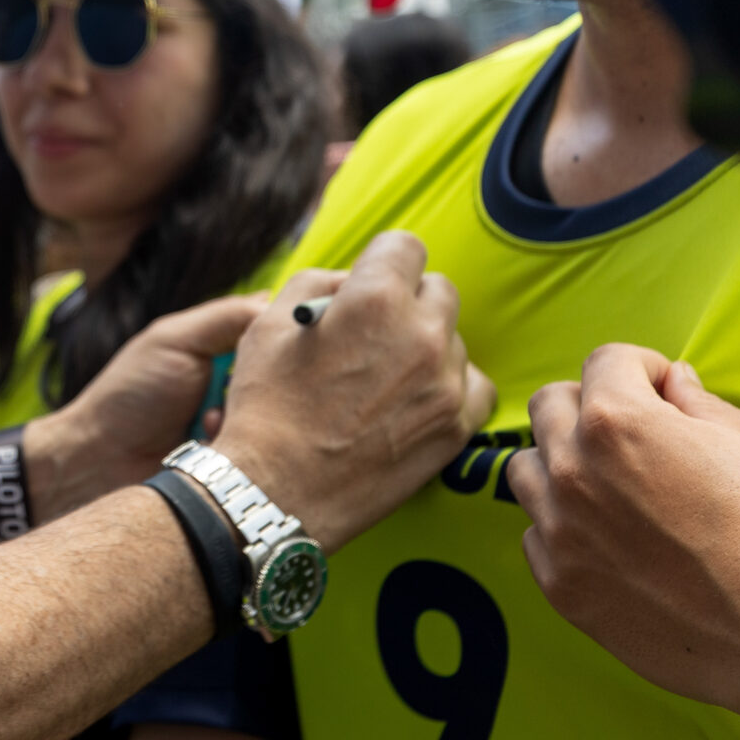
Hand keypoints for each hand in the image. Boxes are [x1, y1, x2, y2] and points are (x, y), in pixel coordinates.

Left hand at [55, 292, 266, 481]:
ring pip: (278, 412)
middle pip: (286, 373)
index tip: (285, 341)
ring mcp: (242, 421)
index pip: (279, 329)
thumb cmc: (131, 392)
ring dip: (248, 414)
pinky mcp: (241, 460)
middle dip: (265, 380)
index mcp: (225, 343)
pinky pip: (264, 450)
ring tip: (208, 419)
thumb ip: (227, 317)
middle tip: (233, 386)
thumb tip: (281, 304)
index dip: (286, 334)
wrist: (99, 461)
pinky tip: (209, 444)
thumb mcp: (176, 340)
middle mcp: (240, 380)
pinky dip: (241, 446)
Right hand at [219, 232, 494, 551]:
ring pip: (453, 339)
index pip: (405, 246)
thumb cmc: (265, 407)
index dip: (381, 263)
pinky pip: (474, 386)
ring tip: (383, 379)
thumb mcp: (268, 323)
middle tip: (375, 335)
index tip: (369, 285)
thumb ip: (320, 284)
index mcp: (375, 299)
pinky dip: (450, 387)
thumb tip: (353, 282)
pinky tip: (414, 401)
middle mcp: (421, 335)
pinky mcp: (456, 427)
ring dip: (426, 347)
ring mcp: (445, 384)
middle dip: (408, 302)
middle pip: (439, 290)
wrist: (276, 492)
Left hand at [508, 345, 739, 724]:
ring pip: (528, 471)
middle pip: (550, 407)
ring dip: (563, 466)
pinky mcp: (562, 588)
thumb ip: (703, 404)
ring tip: (614, 488)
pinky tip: (614, 544)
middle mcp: (573, 471)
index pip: (604, 361)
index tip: (663, 391)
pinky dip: (565, 530)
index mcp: (616, 421)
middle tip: (633, 432)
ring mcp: (560, 533)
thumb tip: (674, 384)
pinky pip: (537, 538)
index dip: (642, 369)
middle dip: (592, 406)